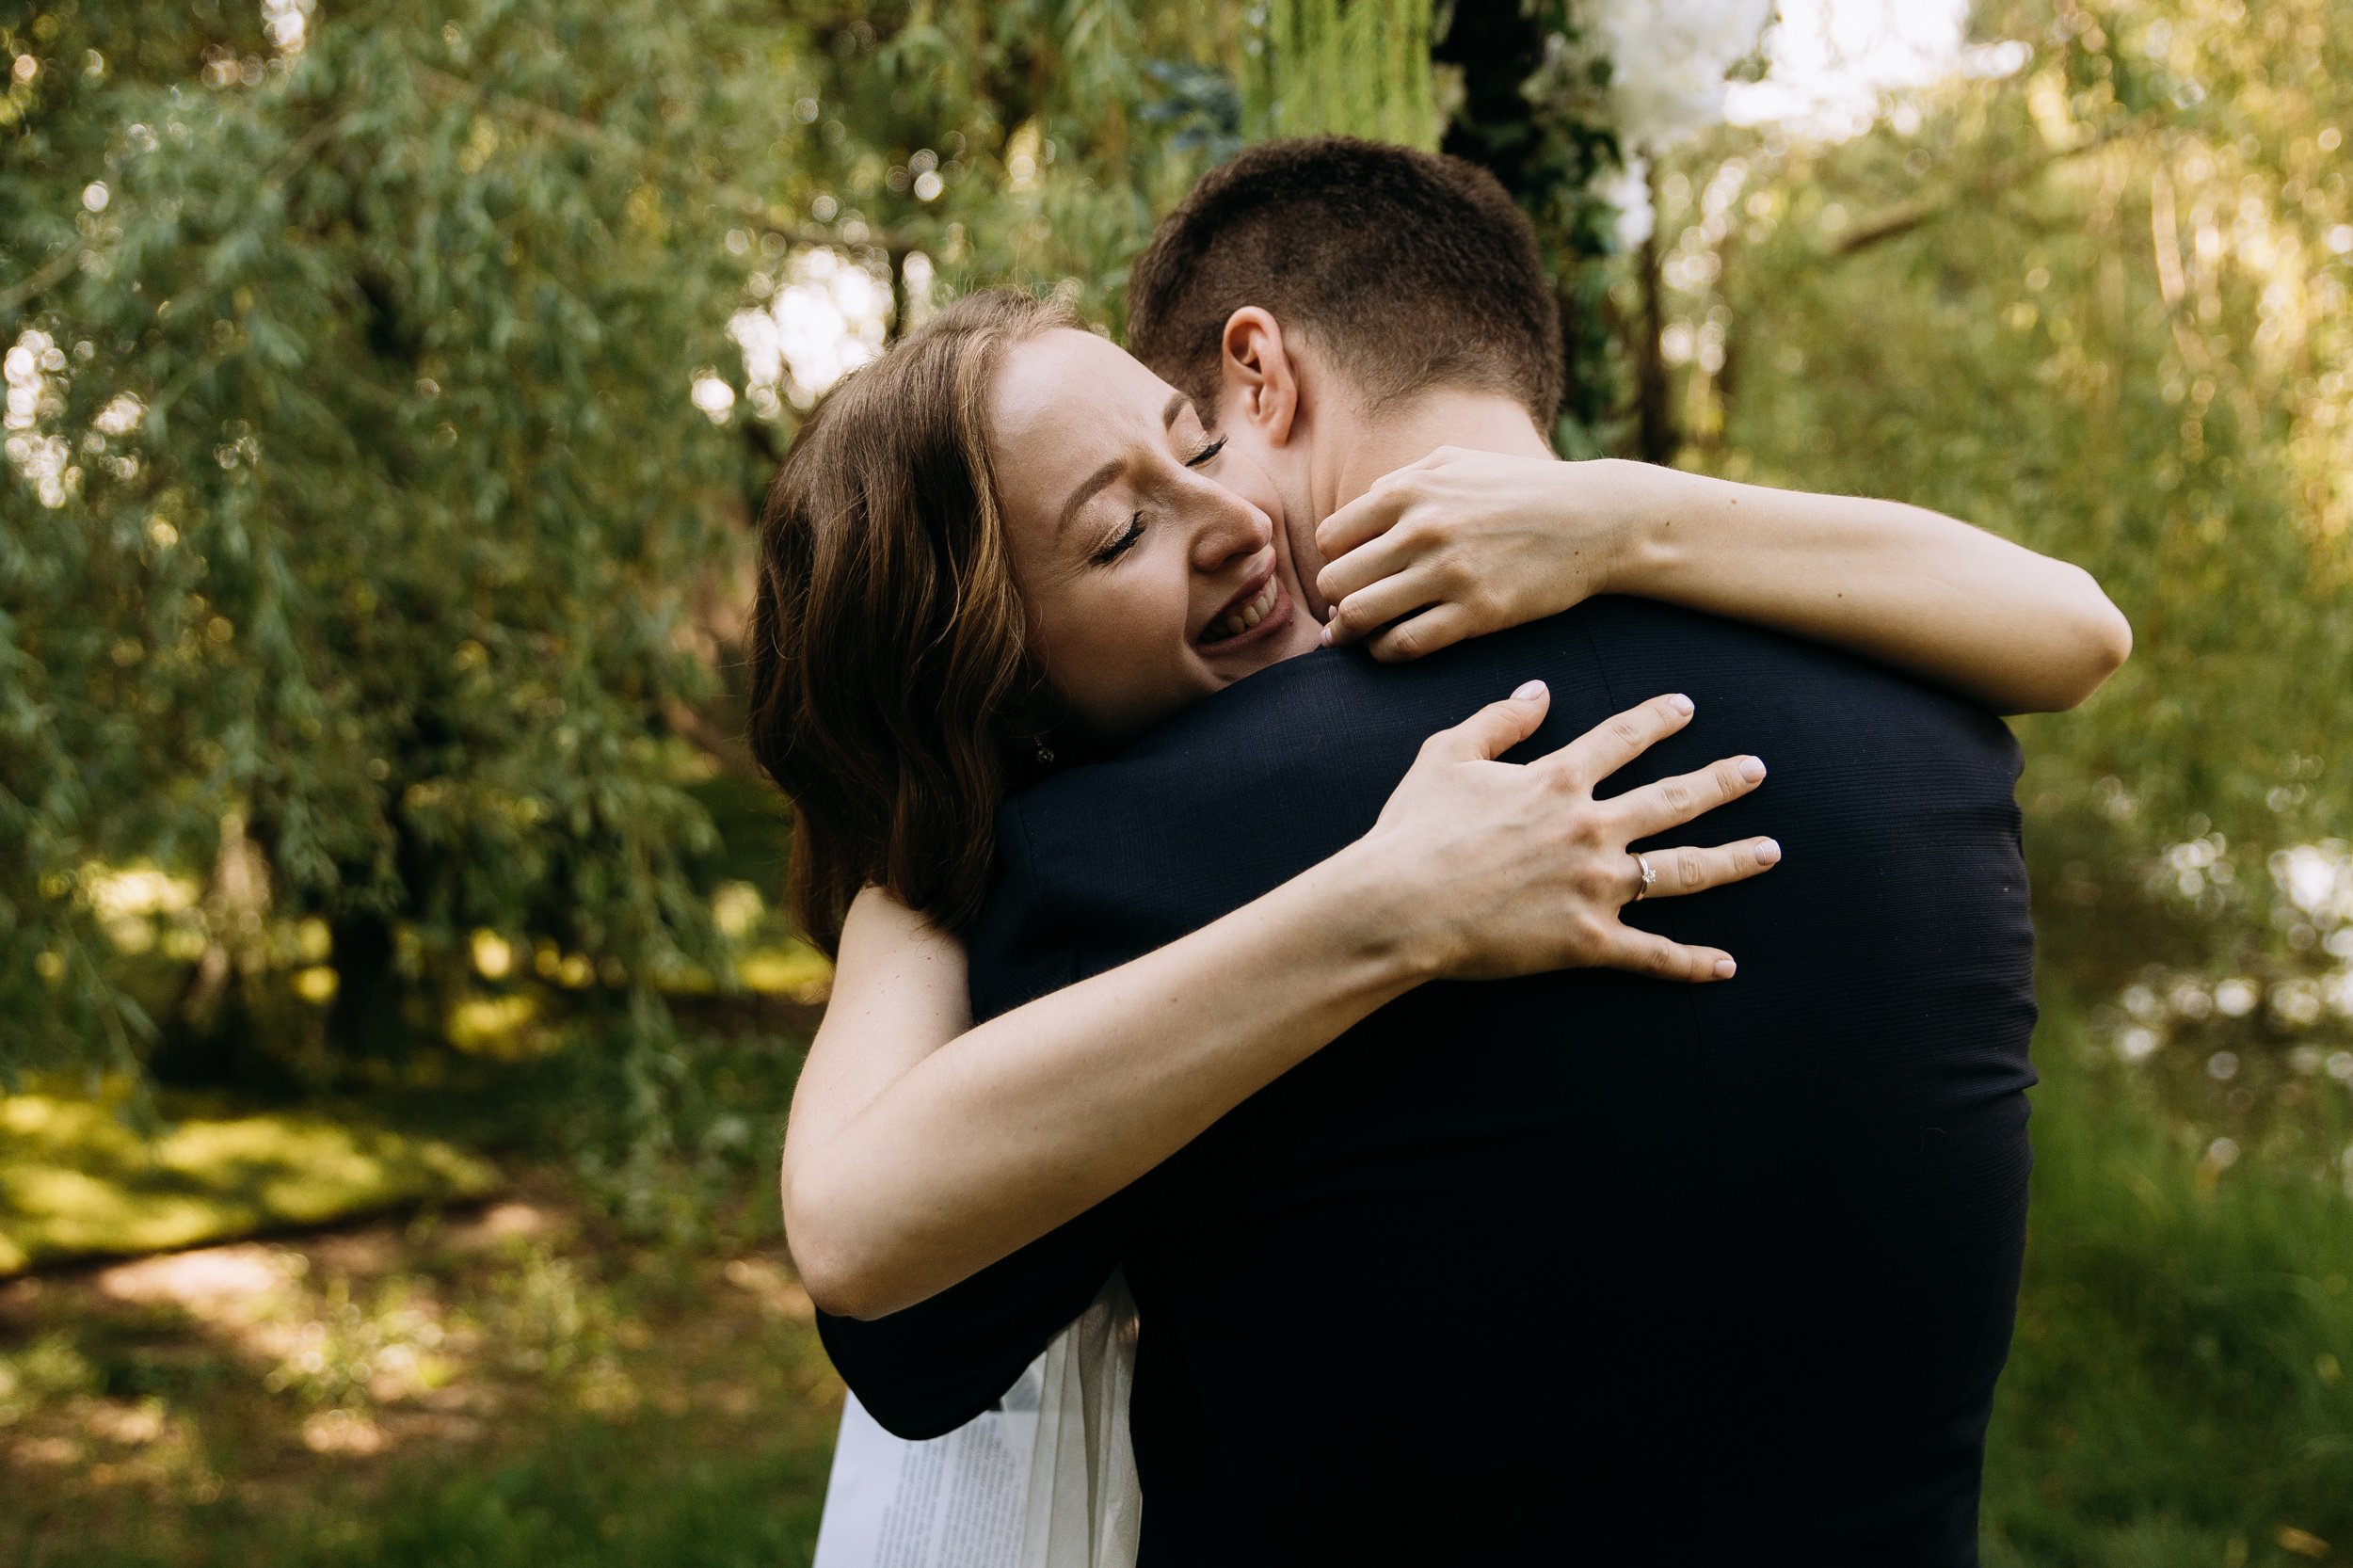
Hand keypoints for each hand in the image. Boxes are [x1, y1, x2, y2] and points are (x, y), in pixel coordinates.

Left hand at [1315, 449, 1662, 661]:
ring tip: (1362, 635)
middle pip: (1335, 581)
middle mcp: (1421, 530)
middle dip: (1335, 600)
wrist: (1595, 519)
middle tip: (1349, 611)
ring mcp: (1449, 573)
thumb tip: (1359, 508)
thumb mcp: (1457, 463)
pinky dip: (1385, 652)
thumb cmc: (1522, 489)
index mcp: (1410, 491)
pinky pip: (1404, 645)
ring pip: (1360, 616)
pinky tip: (1393, 647)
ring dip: (1353, 632)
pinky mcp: (1477, 613)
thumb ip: (1401, 480)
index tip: (1350, 574)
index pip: (1331, 539)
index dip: (1334, 562)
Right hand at [1355, 685, 1778, 982]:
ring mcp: (1595, 886)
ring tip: (1770, 851)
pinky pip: (1652, 954)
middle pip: (1673, 798)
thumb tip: (1538, 690)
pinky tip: (1727, 966)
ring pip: (1683, 870)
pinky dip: (1692, 963)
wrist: (1397, 903)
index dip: (1658, 719)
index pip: (1623, 738)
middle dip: (1721, 782)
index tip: (1686, 707)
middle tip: (1756, 771)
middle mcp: (1591, 827)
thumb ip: (1498, 721)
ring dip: (1733, 859)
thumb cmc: (1413, 830)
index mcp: (1558, 779)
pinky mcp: (1587, 941)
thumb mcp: (1445, 756)